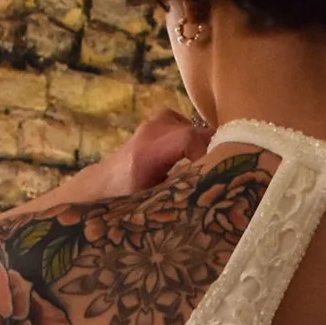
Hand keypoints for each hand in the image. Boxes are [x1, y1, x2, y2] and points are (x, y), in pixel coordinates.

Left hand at [93, 109, 209, 199]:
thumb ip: (177, 196)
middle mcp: (152, 131)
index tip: (219, 173)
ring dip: (206, 146)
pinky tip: (196, 155)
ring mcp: (156, 121)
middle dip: (214, 152)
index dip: (209, 153)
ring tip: (209, 166)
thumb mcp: (151, 205)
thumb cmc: (125, 200)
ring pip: (196, 127)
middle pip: (197, 132)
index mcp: (146, 153)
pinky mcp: (162, 119)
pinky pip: (190, 124)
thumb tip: (211, 198)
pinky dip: (198, 139)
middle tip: (221, 175)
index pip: (188, 139)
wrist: (104, 183)